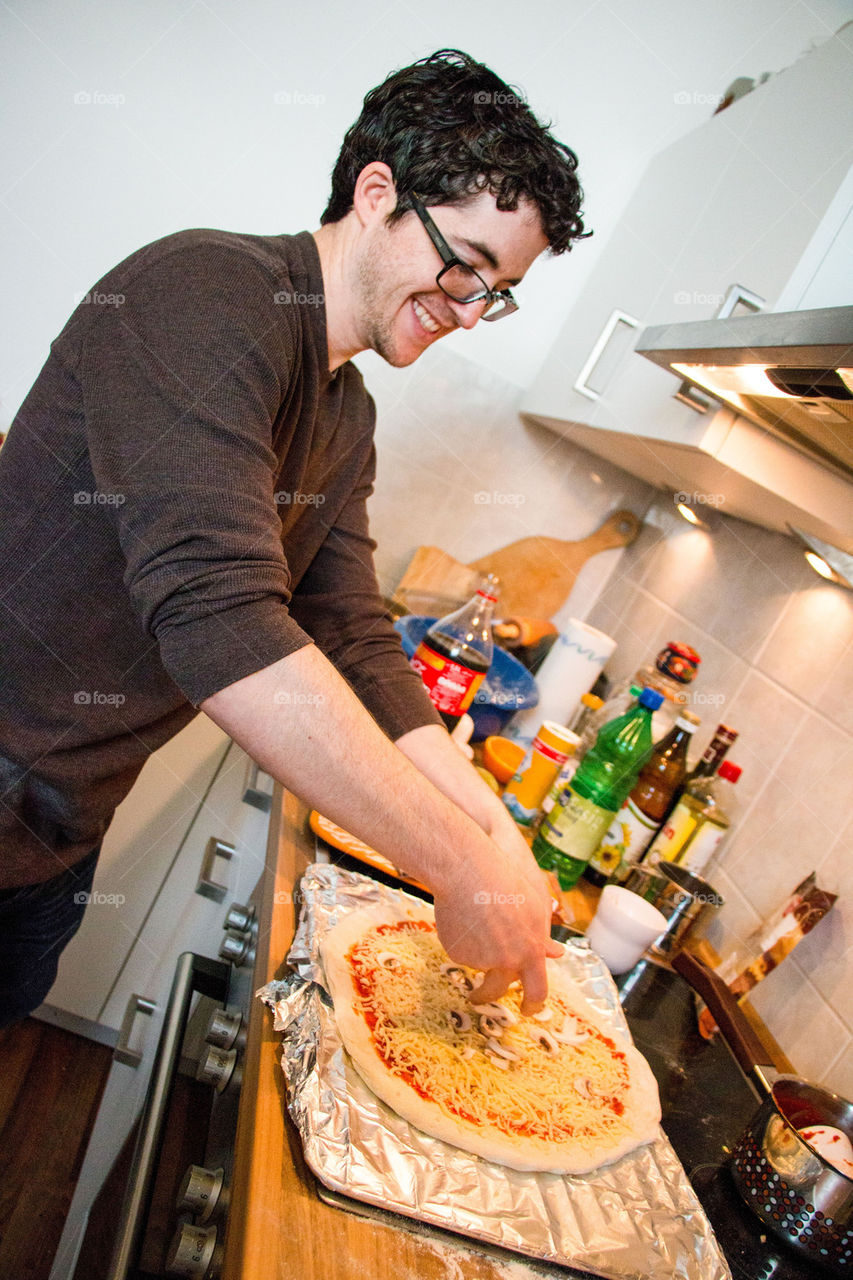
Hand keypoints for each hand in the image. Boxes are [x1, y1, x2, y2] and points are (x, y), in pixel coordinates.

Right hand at [432, 837, 562, 1013]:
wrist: (468, 871)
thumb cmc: (506, 881)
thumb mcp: (534, 907)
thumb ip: (542, 935)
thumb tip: (557, 954)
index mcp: (532, 951)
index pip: (537, 991)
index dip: (533, 1004)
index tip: (527, 1010)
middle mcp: (508, 961)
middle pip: (499, 990)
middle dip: (490, 996)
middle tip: (482, 996)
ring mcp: (481, 960)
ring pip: (478, 966)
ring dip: (475, 956)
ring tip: (471, 927)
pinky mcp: (458, 954)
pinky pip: (461, 953)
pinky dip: (461, 940)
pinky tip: (461, 916)